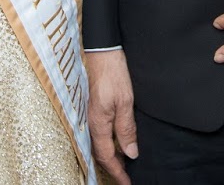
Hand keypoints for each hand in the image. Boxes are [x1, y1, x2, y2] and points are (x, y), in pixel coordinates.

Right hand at [86, 48, 137, 183]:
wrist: (102, 51)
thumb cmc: (113, 74)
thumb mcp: (125, 102)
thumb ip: (126, 129)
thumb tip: (131, 153)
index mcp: (99, 124)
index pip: (107, 156)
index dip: (118, 172)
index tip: (127, 183)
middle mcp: (92, 122)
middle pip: (101, 153)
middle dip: (113, 167)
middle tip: (126, 177)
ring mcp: (92, 115)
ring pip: (100, 144)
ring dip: (111, 156)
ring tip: (124, 164)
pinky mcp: (94, 108)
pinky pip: (100, 133)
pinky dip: (108, 144)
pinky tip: (117, 142)